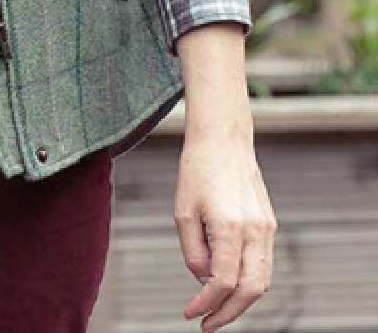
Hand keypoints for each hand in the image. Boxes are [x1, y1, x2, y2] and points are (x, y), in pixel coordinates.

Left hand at [174, 132, 276, 331]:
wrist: (223, 139)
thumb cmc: (198, 170)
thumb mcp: (183, 211)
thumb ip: (193, 251)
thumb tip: (204, 281)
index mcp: (230, 226)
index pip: (222, 282)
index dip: (206, 304)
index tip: (190, 314)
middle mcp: (255, 230)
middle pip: (250, 290)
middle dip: (229, 313)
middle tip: (207, 324)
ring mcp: (267, 228)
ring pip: (263, 281)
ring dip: (242, 302)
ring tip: (217, 310)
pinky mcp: (270, 224)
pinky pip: (264, 264)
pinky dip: (250, 282)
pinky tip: (230, 285)